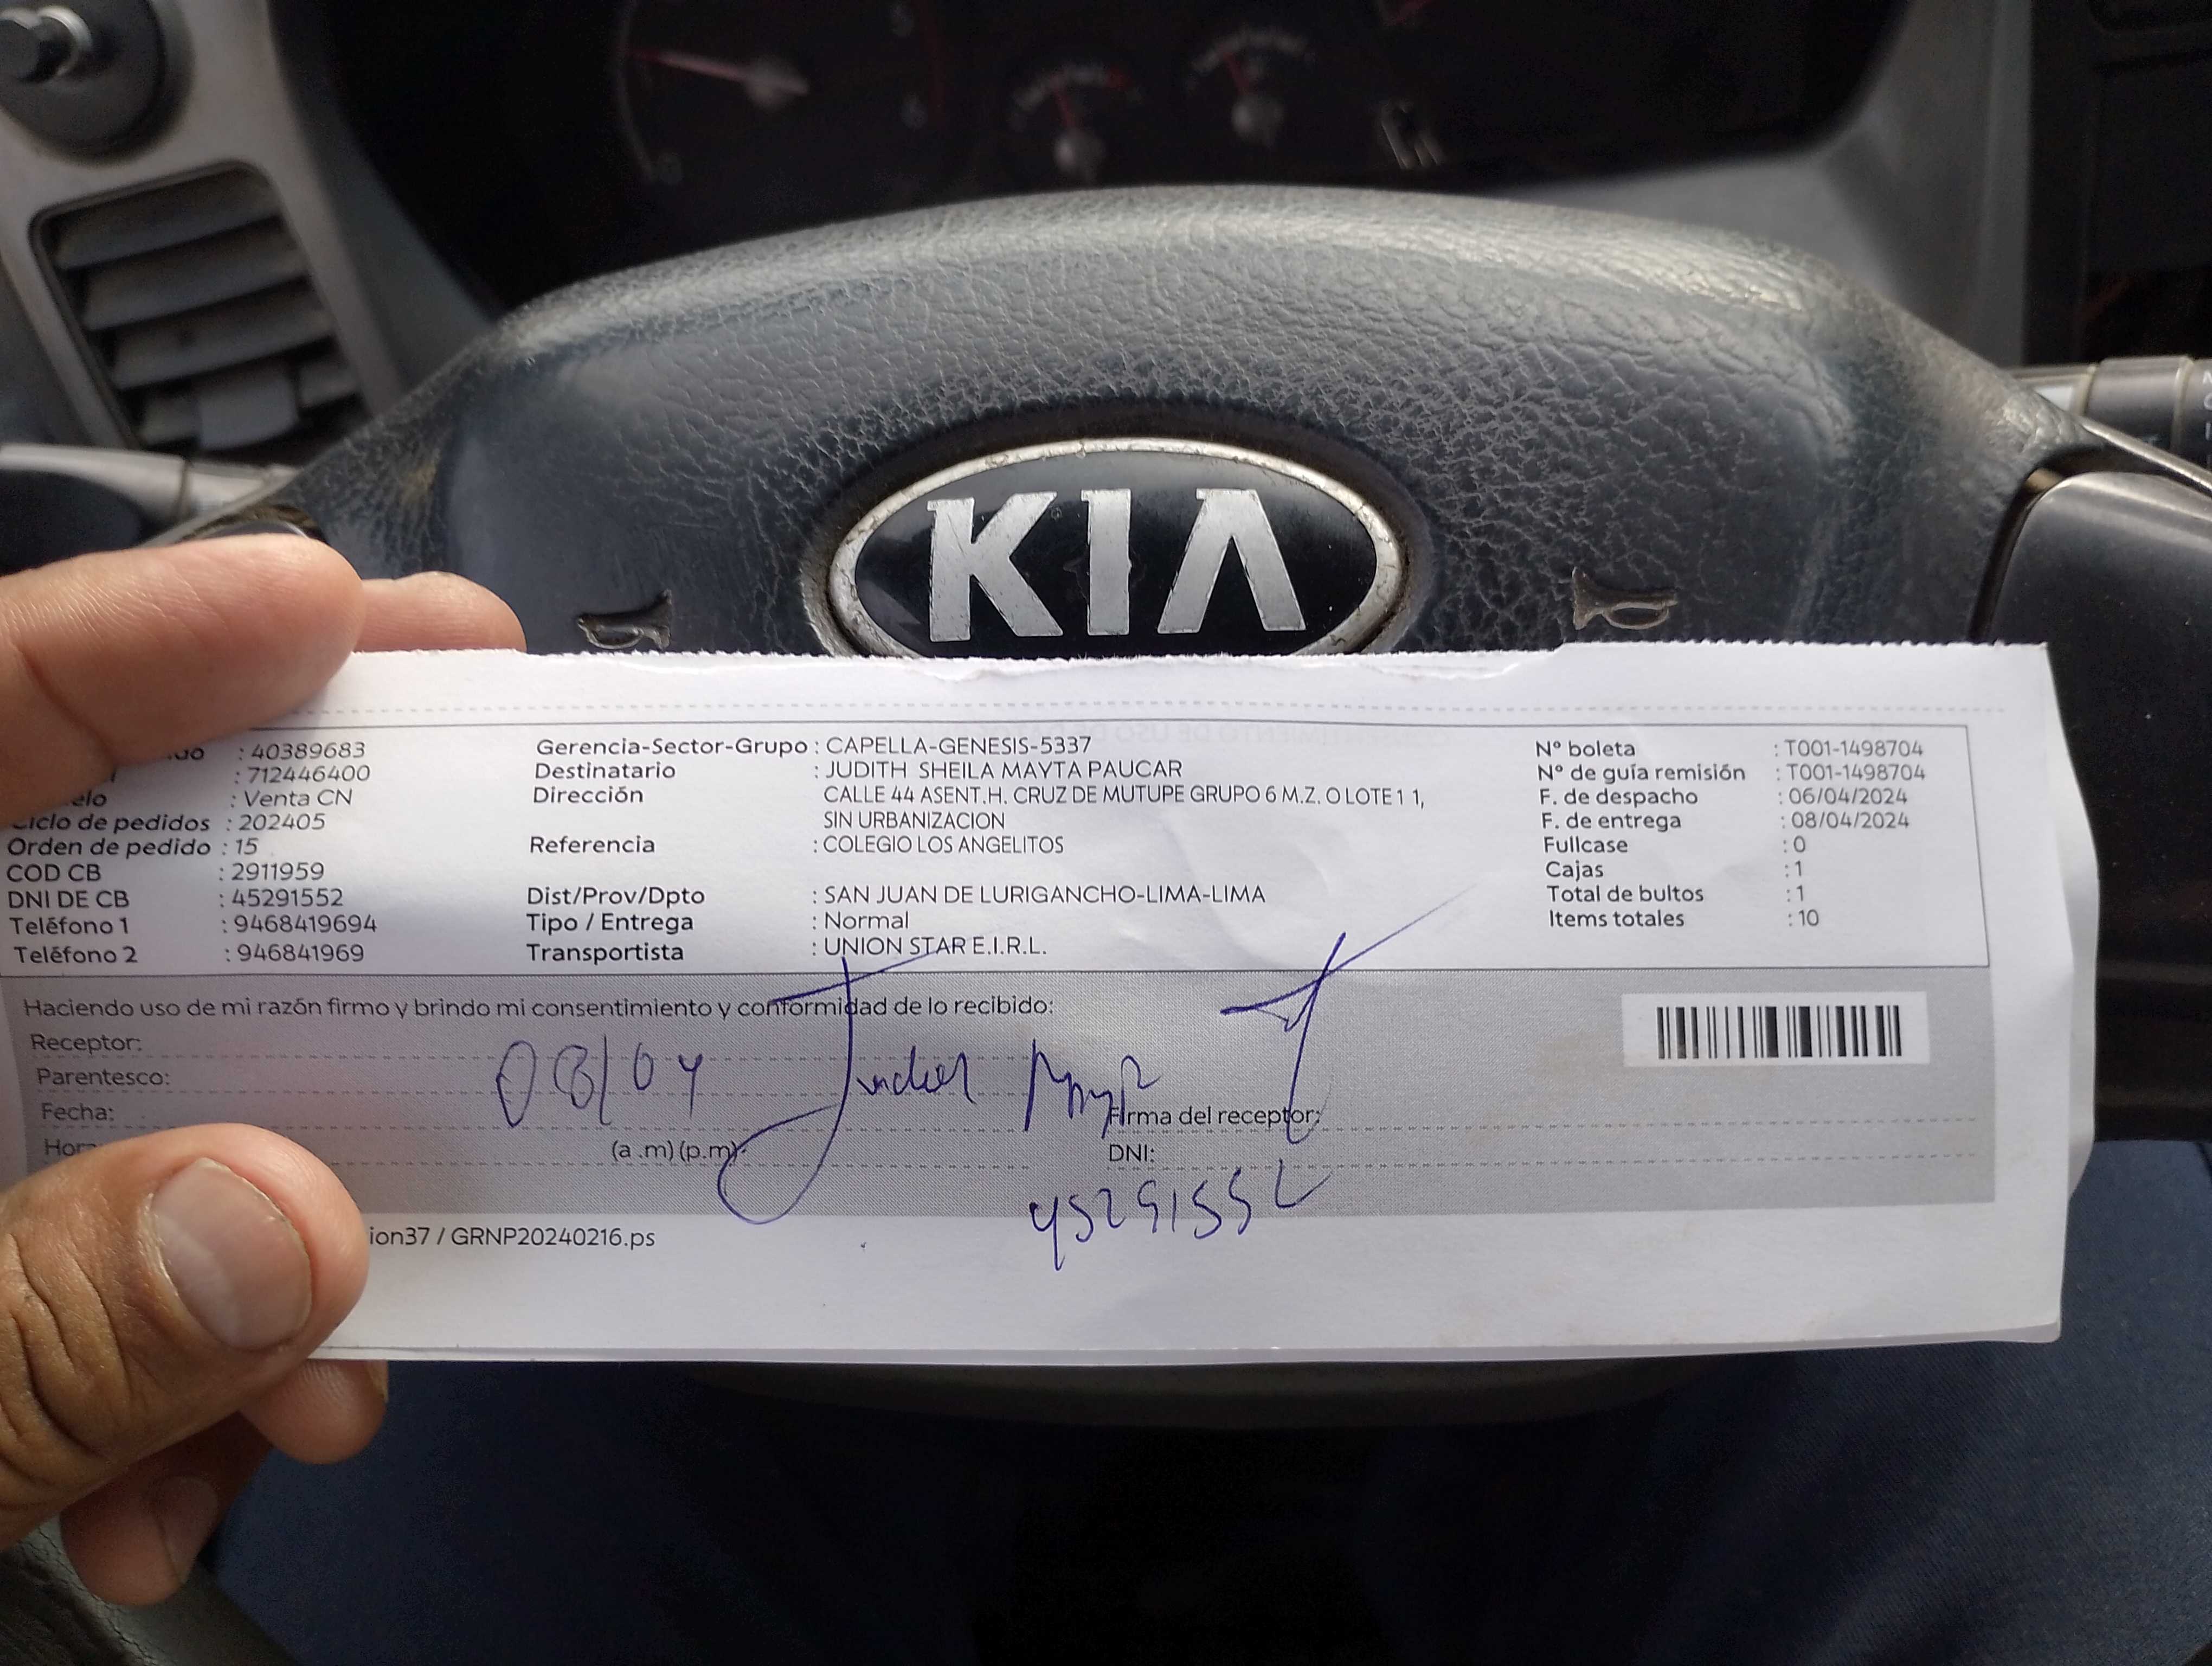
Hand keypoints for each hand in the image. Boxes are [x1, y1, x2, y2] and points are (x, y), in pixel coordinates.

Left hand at [0, 536, 521, 1601]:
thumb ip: (28, 1336)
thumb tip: (288, 1222)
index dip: (131, 644)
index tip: (329, 611)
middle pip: (89, 888)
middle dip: (300, 908)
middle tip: (479, 802)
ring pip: (133, 1094)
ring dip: (265, 1242)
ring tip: (318, 1388)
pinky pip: (102, 1240)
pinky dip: (171, 1366)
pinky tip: (177, 1487)